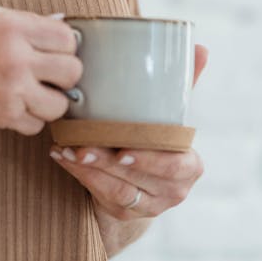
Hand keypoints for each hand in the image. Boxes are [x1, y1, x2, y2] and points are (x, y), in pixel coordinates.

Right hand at [0, 1, 82, 135]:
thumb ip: (23, 18)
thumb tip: (58, 25)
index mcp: (13, 27)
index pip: (67, 38)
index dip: (66, 45)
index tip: (56, 50)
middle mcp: (17, 58)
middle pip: (72, 71)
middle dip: (64, 73)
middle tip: (51, 73)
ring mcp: (13, 90)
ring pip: (61, 104)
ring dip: (51, 100)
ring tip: (37, 93)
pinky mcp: (6, 115)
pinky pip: (38, 124)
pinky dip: (30, 118)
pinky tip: (18, 105)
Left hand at [49, 43, 208, 220]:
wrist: (143, 180)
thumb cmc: (156, 139)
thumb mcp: (170, 115)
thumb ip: (183, 84)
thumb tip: (199, 47)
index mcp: (189, 165)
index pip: (173, 164)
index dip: (148, 159)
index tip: (122, 148)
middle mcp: (174, 190)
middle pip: (139, 177)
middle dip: (107, 161)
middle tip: (81, 146)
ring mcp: (149, 205)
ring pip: (117, 189)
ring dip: (88, 168)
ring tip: (66, 148)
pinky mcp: (124, 213)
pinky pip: (101, 194)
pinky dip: (79, 174)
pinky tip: (62, 156)